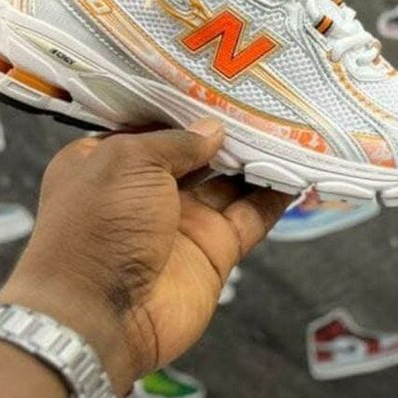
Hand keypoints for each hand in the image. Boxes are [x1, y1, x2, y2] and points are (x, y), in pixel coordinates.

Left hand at [0, 120, 290, 393]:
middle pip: (197, 153)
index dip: (186, 107)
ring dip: (258, 159)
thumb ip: (176, 141)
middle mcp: (147, 190)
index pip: (154, 127)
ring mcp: (184, 222)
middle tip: (268, 100)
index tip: (223, 81)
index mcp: (109, 162)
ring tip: (293, 128)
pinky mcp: (215, 251)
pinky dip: (274, 197)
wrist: (103, 316)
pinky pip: (251, 217)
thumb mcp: (128, 161)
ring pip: (230, 182)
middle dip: (228, 130)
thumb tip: (214, 129)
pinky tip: (298, 171)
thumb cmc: (99, 226)